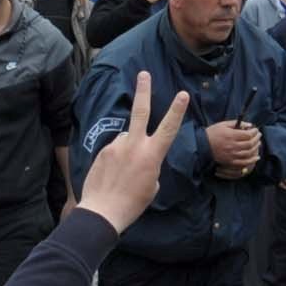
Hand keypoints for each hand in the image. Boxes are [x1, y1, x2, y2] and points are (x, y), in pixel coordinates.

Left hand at [77, 70, 190, 230]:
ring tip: (122, 171)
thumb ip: (150, 165)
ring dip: (128, 148)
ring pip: (126, 138)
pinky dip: (116, 158)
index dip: (177, 110)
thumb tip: (141, 156)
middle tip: (143, 74)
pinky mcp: (103, 151)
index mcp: (152, 155)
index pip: (168, 128)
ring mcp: (117, 146)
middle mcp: (134, 145)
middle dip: (143, 91)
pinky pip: (114, 149)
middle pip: (140, 111)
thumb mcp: (151, 185)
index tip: (183, 94)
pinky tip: (112, 174)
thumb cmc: (132, 203)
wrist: (103, 210)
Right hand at [207, 118, 262, 176]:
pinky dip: (252, 160)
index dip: (254, 132)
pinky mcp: (230, 162)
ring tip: (258, 143)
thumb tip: (249, 125)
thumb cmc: (212, 133)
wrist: (201, 146)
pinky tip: (256, 157)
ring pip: (249, 153)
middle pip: (250, 143)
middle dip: (257, 139)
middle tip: (258, 135)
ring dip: (256, 148)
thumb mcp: (223, 125)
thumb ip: (236, 124)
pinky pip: (244, 162)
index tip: (256, 130)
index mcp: (231, 136)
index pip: (248, 134)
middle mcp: (232, 146)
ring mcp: (232, 155)